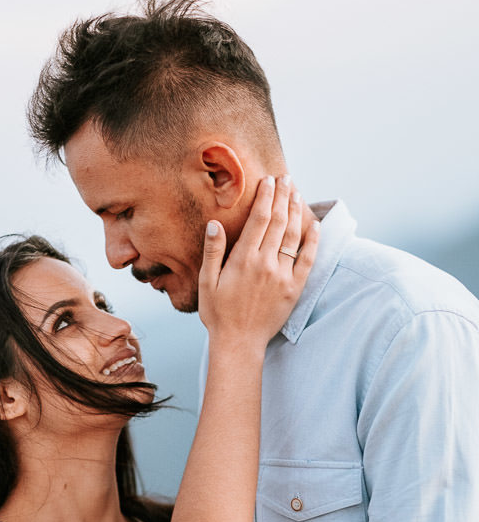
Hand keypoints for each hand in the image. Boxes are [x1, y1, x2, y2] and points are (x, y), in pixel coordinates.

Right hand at [198, 175, 318, 349]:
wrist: (239, 343)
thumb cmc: (218, 313)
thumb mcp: (207, 282)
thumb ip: (213, 252)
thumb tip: (215, 223)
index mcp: (244, 260)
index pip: (259, 219)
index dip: (265, 197)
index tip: (269, 180)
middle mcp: (266, 264)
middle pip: (278, 221)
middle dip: (282, 196)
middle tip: (286, 178)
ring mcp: (283, 276)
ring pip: (293, 236)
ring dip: (296, 211)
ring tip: (296, 193)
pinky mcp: (294, 288)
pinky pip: (308, 259)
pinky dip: (312, 240)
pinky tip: (313, 224)